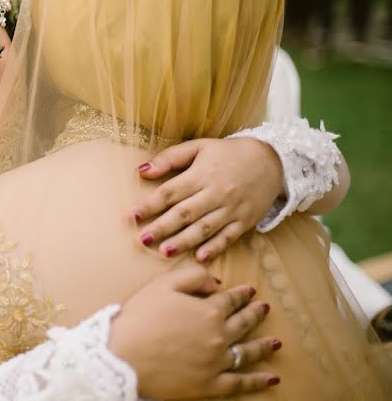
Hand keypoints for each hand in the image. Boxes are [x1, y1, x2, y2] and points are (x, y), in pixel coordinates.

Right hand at [109, 266, 279, 399]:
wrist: (124, 355)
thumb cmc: (140, 317)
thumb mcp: (163, 285)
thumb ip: (193, 276)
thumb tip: (216, 281)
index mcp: (209, 311)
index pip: (231, 300)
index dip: (241, 294)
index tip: (250, 291)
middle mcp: (219, 336)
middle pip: (243, 323)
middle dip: (255, 314)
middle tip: (264, 309)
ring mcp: (217, 362)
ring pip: (247, 352)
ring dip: (263, 345)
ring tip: (276, 342)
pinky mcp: (210, 385)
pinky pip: (240, 383)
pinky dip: (258, 381)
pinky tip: (271, 378)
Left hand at [132, 138, 283, 262]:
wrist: (273, 160)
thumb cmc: (228, 153)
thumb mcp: (199, 146)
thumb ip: (170, 158)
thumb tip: (142, 170)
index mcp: (201, 174)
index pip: (170, 192)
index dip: (150, 205)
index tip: (132, 216)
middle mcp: (215, 193)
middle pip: (185, 213)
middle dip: (163, 227)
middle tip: (143, 239)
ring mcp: (231, 209)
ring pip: (204, 228)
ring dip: (184, 241)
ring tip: (165, 252)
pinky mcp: (245, 221)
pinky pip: (228, 237)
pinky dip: (215, 248)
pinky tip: (200, 258)